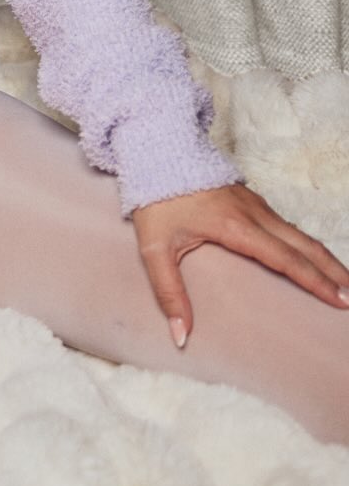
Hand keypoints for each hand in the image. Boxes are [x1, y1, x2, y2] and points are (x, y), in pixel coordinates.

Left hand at [130, 182, 348, 348]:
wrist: (156, 150)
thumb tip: (181, 335)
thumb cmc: (156, 198)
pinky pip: (286, 225)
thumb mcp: (154, 248)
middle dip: (332, 272)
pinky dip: (305, 245)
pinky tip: (309, 258)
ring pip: (298, 233)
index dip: (314, 281)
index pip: (286, 259)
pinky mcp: (249, 199)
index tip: (340, 300)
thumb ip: (168, 292)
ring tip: (341, 282)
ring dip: (322, 258)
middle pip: (304, 245)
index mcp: (236, 226)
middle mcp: (253, 213)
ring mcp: (254, 203)